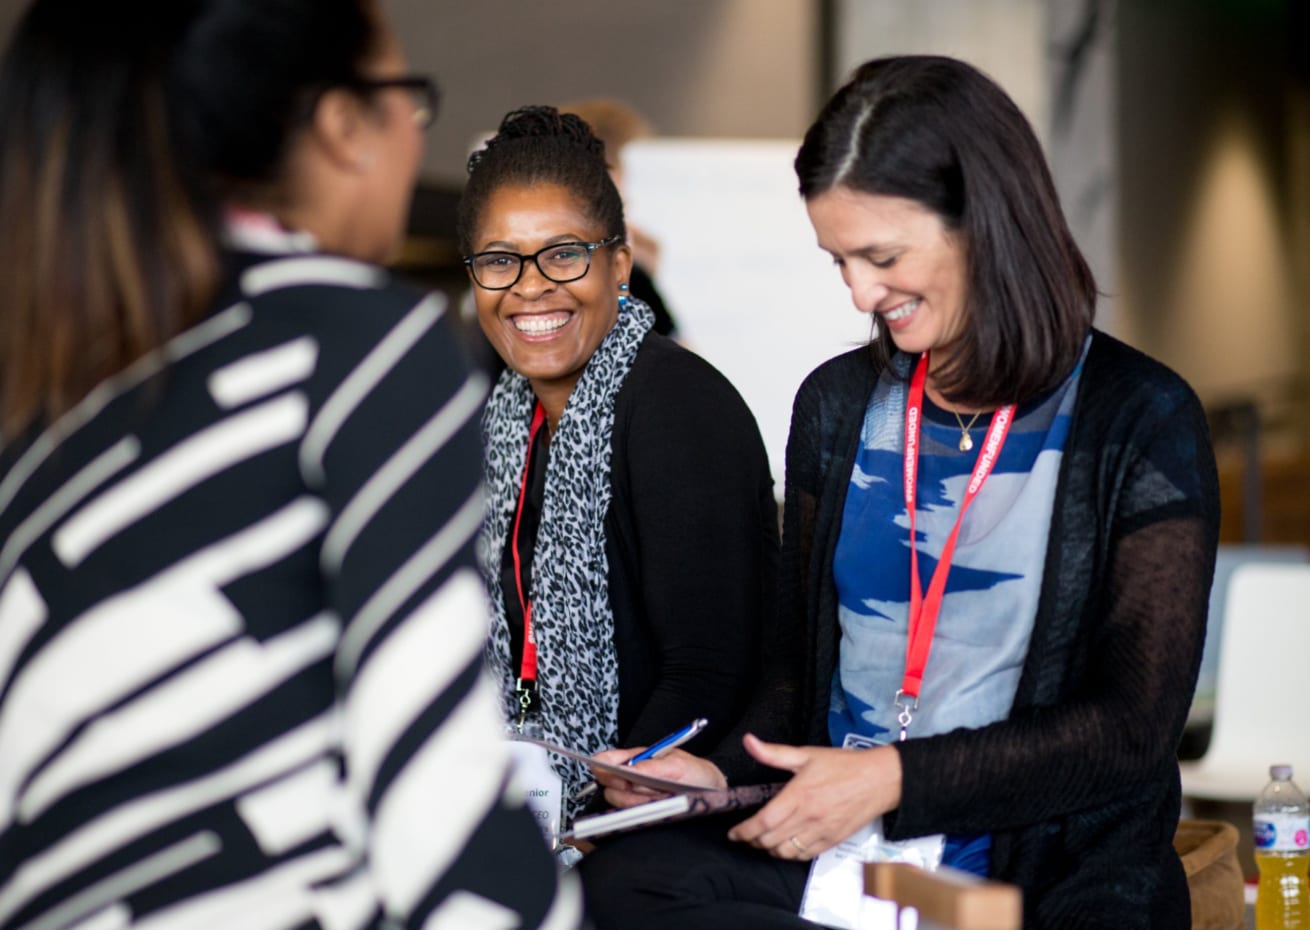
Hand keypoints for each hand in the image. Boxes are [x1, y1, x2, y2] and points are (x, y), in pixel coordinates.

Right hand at [590, 747, 726, 808]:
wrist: (713, 794)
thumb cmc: (696, 774)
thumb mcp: (677, 765)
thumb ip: (649, 767)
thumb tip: (624, 769)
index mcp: (637, 760)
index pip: (607, 760)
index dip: (604, 767)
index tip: (614, 774)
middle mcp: (632, 777)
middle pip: (609, 784)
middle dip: (626, 788)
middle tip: (647, 788)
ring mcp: (635, 796)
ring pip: (618, 801)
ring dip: (637, 801)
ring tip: (658, 797)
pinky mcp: (640, 813)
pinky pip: (629, 816)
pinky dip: (642, 812)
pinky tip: (656, 808)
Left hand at [726, 733, 901, 860]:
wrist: (878, 780)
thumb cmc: (843, 765)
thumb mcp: (806, 754)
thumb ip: (774, 753)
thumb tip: (749, 741)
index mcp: (799, 795)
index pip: (764, 822)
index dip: (744, 831)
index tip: (734, 833)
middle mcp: (808, 817)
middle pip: (771, 840)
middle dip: (753, 841)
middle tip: (746, 835)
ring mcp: (821, 831)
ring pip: (786, 852)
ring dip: (769, 849)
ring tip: (763, 840)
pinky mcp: (832, 841)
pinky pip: (805, 856)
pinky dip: (790, 854)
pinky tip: (785, 846)